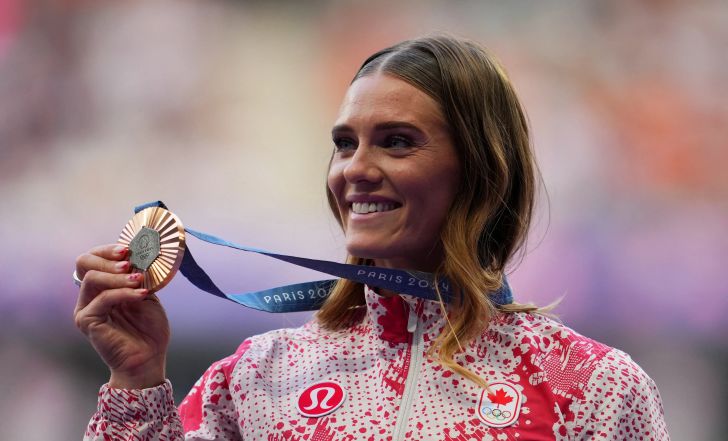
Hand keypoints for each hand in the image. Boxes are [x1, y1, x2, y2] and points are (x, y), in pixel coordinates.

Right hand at [74, 244, 169, 388]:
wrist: (149, 358)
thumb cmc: (149, 329)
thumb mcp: (146, 294)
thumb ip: (138, 276)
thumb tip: (139, 255)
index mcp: (102, 287)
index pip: (92, 258)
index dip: (107, 250)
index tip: (128, 250)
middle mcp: (89, 295)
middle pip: (83, 262)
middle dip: (106, 257)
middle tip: (128, 261)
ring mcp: (85, 308)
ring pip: (92, 279)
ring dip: (118, 276)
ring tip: (138, 280)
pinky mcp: (87, 321)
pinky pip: (102, 299)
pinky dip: (124, 293)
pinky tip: (141, 294)